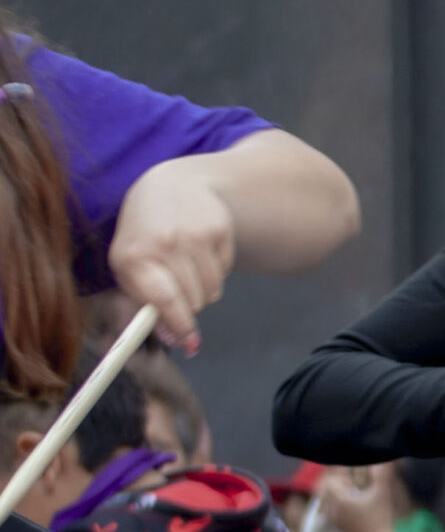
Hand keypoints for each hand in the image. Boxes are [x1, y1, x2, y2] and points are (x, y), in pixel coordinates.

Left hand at [108, 156, 239, 353]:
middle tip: (180, 287)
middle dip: (190, 303)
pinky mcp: (219, 229)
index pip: (165, 301)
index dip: (180, 326)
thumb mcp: (131, 267)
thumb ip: (148, 306)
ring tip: (189, 265)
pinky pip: (226, 270)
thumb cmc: (145, 235)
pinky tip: (202, 249)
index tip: (190, 343)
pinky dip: (217, 268)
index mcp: (133, 257)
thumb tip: (176, 339)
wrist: (169, 188)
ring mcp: (193, 234)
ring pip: (213, 290)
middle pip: (194, 301)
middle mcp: (163, 243)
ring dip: (205, 288)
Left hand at [315, 465, 407, 531]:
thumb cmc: (380, 517)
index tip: (350, 475)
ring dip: (335, 495)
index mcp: (339, 499)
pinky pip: (330, 512)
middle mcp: (332, 509)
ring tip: (350, 493)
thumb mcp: (382, 494)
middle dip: (335, 484)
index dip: (339, 475)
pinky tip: (351, 507)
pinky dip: (336, 506)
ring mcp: (334, 520)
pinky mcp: (339, 528)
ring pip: (326, 502)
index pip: (330, 481)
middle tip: (349, 482)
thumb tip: (382, 461)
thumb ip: (381, 475)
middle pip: (325, 491)